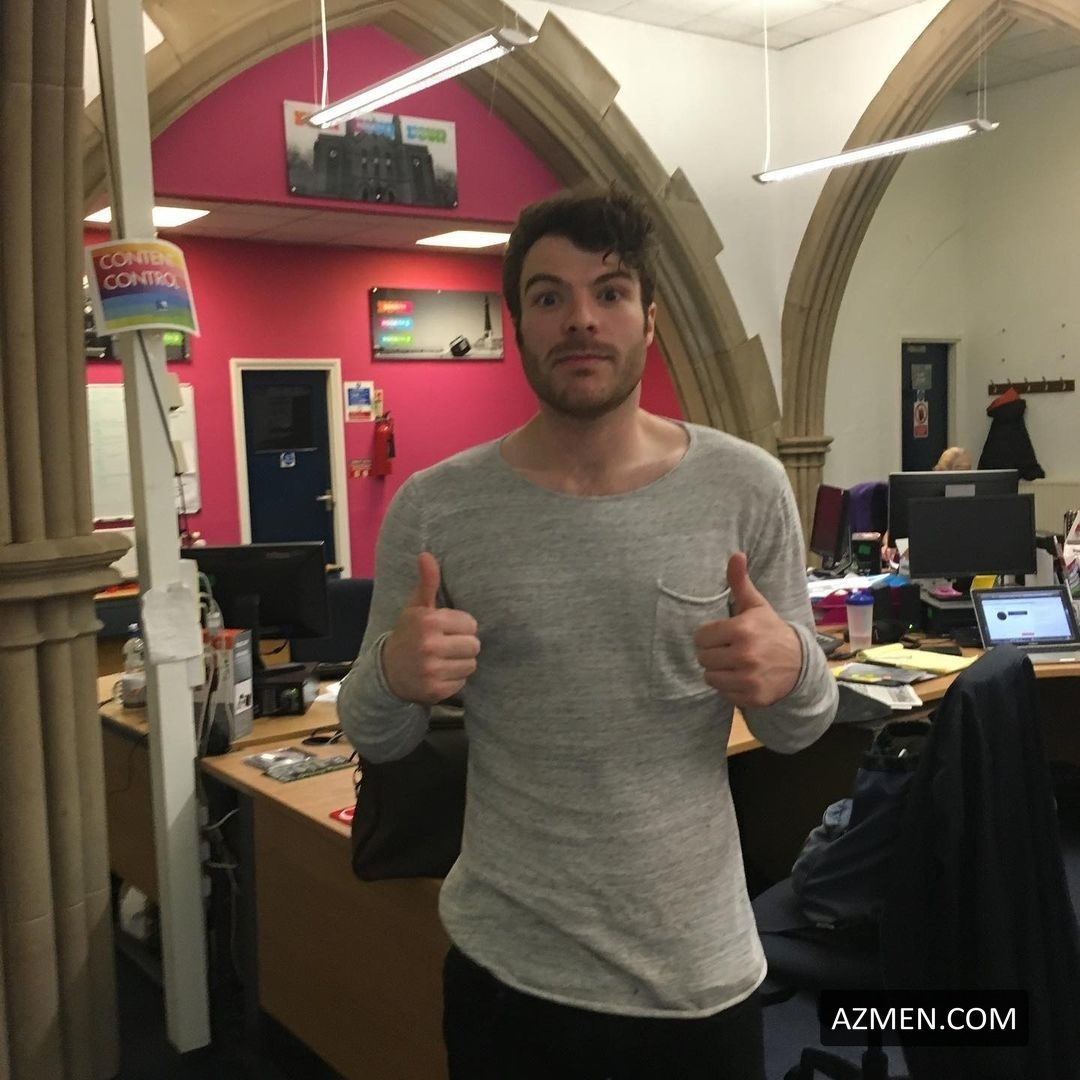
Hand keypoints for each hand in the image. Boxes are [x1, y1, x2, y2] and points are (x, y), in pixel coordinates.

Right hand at [381, 552, 479, 704]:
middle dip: (463, 645)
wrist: (387, 672)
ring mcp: (432, 670)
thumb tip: (426, 555)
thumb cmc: (408, 635)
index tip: (445, 630)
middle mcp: (430, 646)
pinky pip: (462, 682)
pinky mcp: (436, 691)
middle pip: (474, 645)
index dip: (461, 627)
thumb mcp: (415, 607)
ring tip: (443, 659)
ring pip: (471, 664)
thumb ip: (427, 582)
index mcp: (428, 622)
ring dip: (460, 663)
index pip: (471, 624)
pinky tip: (439, 674)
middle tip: (446, 646)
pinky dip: (454, 679)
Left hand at [693, 552, 801, 707]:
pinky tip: (742, 677)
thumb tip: (735, 554)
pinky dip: (729, 687)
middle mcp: (745, 655)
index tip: (721, 635)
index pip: (701, 636)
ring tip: (733, 663)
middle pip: (703, 657)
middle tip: (727, 650)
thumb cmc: (771, 631)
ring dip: (718, 671)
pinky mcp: (752, 697)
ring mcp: (749, 678)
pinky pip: (723, 693)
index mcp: (742, 629)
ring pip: (710, 677)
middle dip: (712, 653)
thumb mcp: (756, 606)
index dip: (708, 635)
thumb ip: (740, 582)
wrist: (801, 663)